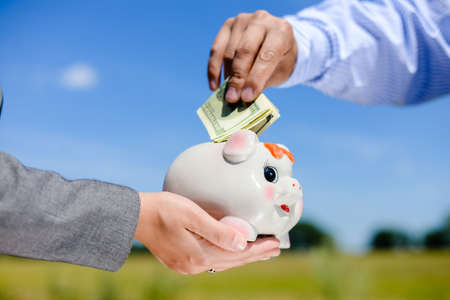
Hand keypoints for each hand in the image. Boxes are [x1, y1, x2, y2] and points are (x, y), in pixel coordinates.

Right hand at [134, 192, 279, 273]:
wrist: (135, 216)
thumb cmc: (163, 210)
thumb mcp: (192, 216)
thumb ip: (218, 231)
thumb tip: (243, 244)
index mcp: (199, 255)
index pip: (237, 253)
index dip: (258, 248)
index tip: (276, 243)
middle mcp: (194, 265)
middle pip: (233, 261)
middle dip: (255, 254)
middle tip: (275, 248)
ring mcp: (186, 265)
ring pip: (223, 262)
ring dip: (242, 257)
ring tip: (259, 252)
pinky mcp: (181, 261)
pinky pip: (212, 261)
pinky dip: (227, 257)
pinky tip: (232, 252)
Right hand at [208, 10, 297, 102]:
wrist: (276, 41)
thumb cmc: (280, 60)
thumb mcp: (279, 72)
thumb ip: (262, 82)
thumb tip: (241, 97)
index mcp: (281, 31)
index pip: (267, 56)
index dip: (256, 78)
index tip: (247, 97)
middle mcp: (262, 20)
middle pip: (245, 51)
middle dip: (238, 78)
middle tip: (232, 98)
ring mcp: (243, 20)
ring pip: (229, 52)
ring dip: (227, 76)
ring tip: (228, 94)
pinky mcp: (228, 24)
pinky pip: (216, 49)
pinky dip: (214, 69)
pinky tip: (214, 86)